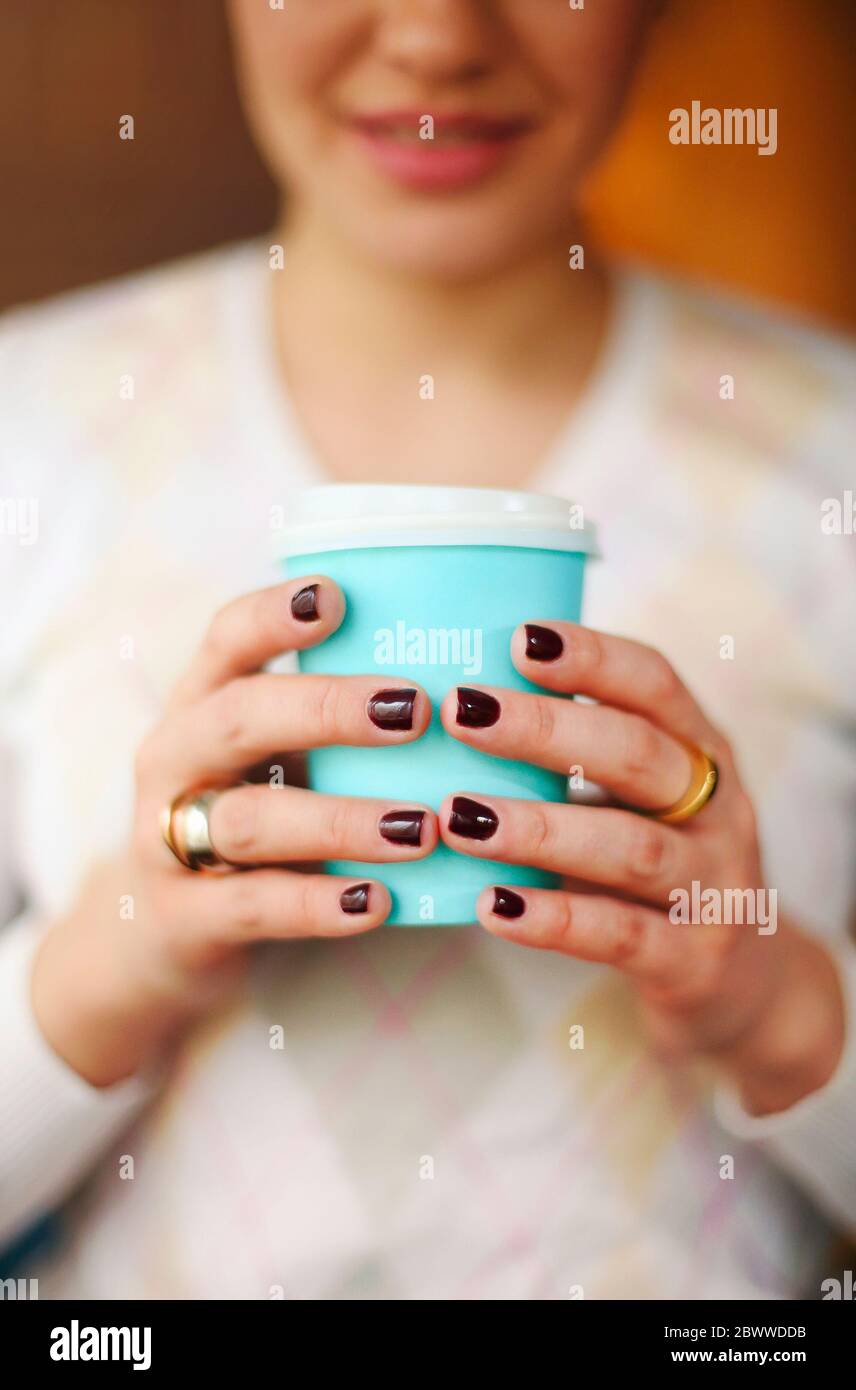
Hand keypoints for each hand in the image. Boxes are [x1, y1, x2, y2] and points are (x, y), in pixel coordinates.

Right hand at [32, 578, 437, 1085]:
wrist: (161, 931)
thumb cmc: (253, 815)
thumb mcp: (275, 755)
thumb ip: (337, 718)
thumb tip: (467, 683)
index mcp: (202, 702)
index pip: (227, 638)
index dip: (275, 613)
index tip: (338, 596)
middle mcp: (176, 759)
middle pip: (241, 717)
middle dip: (327, 708)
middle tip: (415, 710)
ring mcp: (170, 839)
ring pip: (253, 820)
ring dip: (343, 820)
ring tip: (423, 825)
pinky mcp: (184, 917)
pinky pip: (255, 906)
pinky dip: (319, 903)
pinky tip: (379, 901)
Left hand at [439, 621, 844, 1115]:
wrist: (738, 980)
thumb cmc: (658, 864)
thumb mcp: (640, 797)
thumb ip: (578, 753)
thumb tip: (458, 698)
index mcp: (702, 751)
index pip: (656, 685)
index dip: (593, 658)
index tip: (520, 638)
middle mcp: (718, 810)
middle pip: (639, 755)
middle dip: (548, 729)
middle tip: (463, 714)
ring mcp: (712, 888)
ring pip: (629, 848)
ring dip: (538, 828)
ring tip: (459, 815)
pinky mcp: (692, 961)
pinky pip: (618, 935)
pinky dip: (552, 919)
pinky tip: (492, 906)